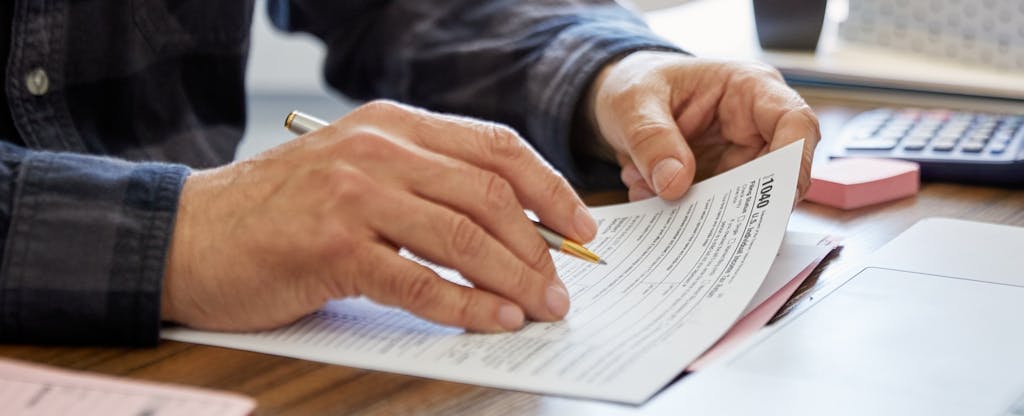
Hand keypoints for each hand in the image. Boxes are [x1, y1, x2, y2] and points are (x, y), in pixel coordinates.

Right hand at [162, 100, 596, 332]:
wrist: (189, 233)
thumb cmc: (278, 209)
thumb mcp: (354, 169)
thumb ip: (421, 183)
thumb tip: (505, 227)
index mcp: (391, 124)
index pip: (493, 147)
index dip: (547, 188)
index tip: (579, 225)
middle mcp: (377, 149)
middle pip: (488, 193)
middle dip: (540, 244)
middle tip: (563, 283)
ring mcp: (353, 195)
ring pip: (462, 236)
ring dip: (515, 276)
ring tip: (542, 307)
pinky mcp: (332, 246)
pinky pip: (418, 281)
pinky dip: (466, 305)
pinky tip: (494, 320)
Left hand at [584, 51, 819, 200]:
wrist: (617, 100)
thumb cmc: (635, 83)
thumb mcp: (633, 103)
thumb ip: (651, 139)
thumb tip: (675, 183)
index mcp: (749, 88)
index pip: (795, 122)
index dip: (796, 161)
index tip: (777, 198)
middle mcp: (753, 126)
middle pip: (777, 174)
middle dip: (742, 202)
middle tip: (701, 218)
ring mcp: (737, 158)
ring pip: (743, 201)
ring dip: (700, 210)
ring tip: (651, 192)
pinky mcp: (717, 183)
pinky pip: (713, 210)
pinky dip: (682, 213)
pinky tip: (646, 194)